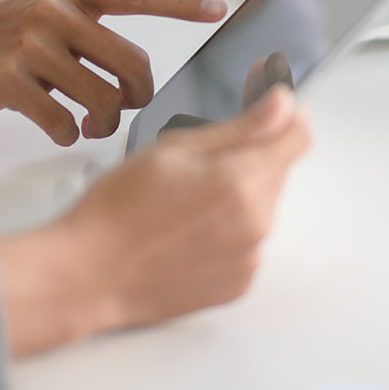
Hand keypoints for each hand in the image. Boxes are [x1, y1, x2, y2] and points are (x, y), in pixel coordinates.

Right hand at [0, 0, 226, 145]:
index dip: (181, 3)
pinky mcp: (7, 81)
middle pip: (130, 61)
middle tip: (132, 105)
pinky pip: (62, 120)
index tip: (219, 10)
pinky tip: (62, 127)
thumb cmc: (1, 28)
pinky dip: (69, 132)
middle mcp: (52, 10)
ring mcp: (28, 45)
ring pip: (101, 96)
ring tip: (94, 122)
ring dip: (105, 120)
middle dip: (141, 94)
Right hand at [0, 85, 310, 356]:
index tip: (270, 112)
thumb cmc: (118, 209)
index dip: (285, 117)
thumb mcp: (174, 148)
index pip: (298, 137)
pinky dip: (228, 235)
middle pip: (277, 173)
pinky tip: (187, 234)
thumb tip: (282, 104)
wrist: (90, 274)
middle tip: (195, 167)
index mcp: (241, 180)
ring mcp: (249, 258)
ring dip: (238, 198)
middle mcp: (256, 223)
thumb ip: (240, 127)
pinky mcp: (238, 285)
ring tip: (183, 205)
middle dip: (249, 159)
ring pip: (262, 209)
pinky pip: (248, 245)